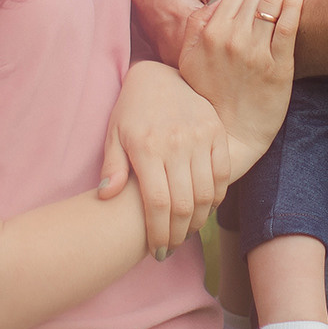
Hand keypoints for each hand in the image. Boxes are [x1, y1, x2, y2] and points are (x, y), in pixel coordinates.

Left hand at [98, 60, 229, 258]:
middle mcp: (175, 142)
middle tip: (171, 247)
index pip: (157, 204)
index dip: (159, 234)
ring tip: (186, 231)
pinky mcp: (216, 130)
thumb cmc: (130, 111)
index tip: (156, 251)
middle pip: (184, 205)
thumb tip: (106, 195)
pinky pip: (222, 173)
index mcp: (147, 147)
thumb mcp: (114, 135)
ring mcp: (200, 136)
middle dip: (177, 235)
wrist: (157, 77)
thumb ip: (112, 165)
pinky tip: (205, 207)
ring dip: (198, 221)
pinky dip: (216, 196)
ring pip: (206, 194)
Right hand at [177, 0, 302, 169]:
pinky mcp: (279, 66)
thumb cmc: (209, 96)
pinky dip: (295, 2)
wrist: (232, 135)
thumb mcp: (189, 60)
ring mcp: (256, 52)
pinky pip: (289, 24)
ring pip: (272, 3)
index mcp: (209, 34)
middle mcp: (231, 39)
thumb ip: (196, 25)